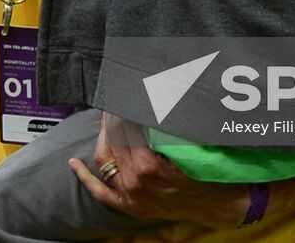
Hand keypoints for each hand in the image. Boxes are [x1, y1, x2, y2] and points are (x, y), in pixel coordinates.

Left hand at [68, 113, 249, 229]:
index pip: (124, 127)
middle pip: (113, 139)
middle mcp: (134, 181)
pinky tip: (74, 163)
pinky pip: (101, 192)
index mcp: (148, 165)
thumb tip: (149, 97)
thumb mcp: (192, 143)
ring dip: (102, 136)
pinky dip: (86, 177)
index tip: (121, 89)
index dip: (121, 106)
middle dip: (113, 115)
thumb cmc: (211, 170)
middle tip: (115, 97)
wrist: (220, 205)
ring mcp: (130, 195)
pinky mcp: (130, 205)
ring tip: (106, 117)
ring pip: (104, 159)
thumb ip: (166, 124)